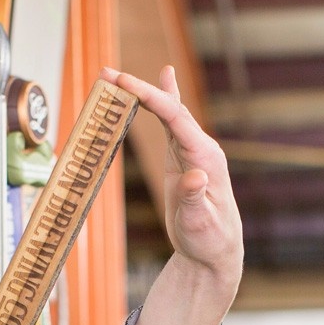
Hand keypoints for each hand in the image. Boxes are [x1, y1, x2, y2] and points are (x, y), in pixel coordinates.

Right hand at [101, 66, 241, 278]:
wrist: (213, 250)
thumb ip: (196, 199)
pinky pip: (171, 122)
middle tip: (110, 73)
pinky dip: (163, 100)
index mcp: (206, 157)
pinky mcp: (183, 156)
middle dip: (141, 88)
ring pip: (169, 112)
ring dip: (144, 91)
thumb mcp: (199, 223)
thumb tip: (196, 176)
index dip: (152, 97)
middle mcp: (201, 147)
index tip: (126, 82)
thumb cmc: (208, 239)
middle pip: (170, 108)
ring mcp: (193, 150)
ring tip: (118, 75)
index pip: (176, 118)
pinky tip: (165, 77)